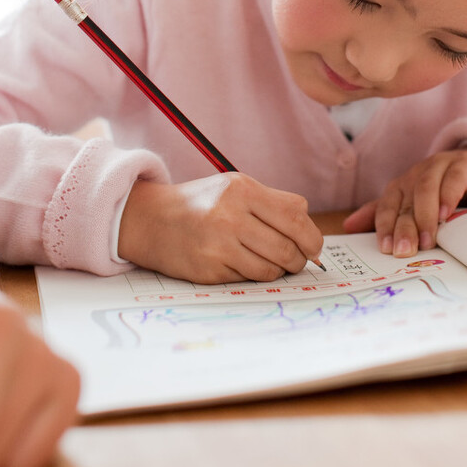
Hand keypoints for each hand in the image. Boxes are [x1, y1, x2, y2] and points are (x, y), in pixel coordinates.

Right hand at [119, 173, 323, 282]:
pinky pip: (249, 279)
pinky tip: (241, 263)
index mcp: (242, 189)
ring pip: (271, 269)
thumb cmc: (203, 204)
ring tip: (269, 262)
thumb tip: (313, 240)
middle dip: (299, 260)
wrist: (152, 220)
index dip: (312, 237)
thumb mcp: (235, 188)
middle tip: (296, 261)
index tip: (313, 247)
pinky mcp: (210, 269)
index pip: (296, 216)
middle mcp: (230, 215)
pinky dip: (253, 276)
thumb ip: (274, 205)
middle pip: (288, 247)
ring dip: (278, 271)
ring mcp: (219, 244)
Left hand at [343, 147, 466, 255]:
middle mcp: (414, 175)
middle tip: (404, 252)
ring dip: (424, 215)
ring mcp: (437, 167)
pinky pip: (452, 178)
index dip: (384, 227)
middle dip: (403, 228)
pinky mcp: (461, 165)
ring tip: (428, 241)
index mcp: (400, 186)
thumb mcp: (412, 204)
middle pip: (405, 202)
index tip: (386, 250)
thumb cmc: (438, 190)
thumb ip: (382, 215)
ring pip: (425, 189)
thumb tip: (347, 226)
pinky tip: (446, 214)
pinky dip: (448, 196)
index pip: (386, 206)